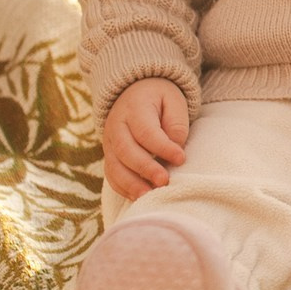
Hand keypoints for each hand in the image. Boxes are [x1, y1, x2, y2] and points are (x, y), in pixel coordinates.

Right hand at [103, 78, 189, 199]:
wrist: (135, 92)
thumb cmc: (160, 100)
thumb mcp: (173, 101)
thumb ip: (176, 123)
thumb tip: (176, 147)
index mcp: (134, 108)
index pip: (146, 131)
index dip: (162, 148)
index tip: (181, 159)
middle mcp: (116, 126)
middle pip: (126, 151)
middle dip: (145, 169)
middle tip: (164, 181)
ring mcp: (109, 142)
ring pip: (114, 166)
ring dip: (131, 184)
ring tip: (149, 196)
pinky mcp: (109, 155)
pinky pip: (111, 174)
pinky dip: (123, 188)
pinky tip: (139, 197)